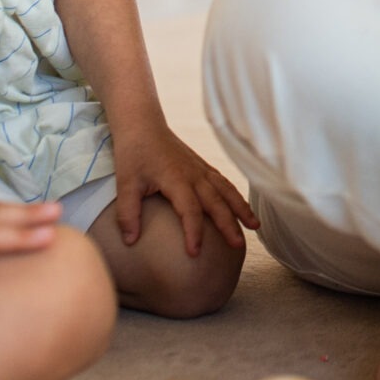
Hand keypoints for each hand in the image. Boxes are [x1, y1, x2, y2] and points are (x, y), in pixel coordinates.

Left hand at [110, 120, 259, 257]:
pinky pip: (224, 183)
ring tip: (255, 226)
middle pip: (216, 202)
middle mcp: (194, 175)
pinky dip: (236, 196)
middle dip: (228, 225)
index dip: (193, 232)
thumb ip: (127, 213)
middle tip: (238, 246)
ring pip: (226, 191)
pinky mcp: (202, 167)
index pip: (190, 210)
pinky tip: (243, 208)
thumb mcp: (125, 183)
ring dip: (241, 209)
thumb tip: (130, 241)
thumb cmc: (133, 154)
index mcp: (176, 179)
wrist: (143, 125)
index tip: (195, 253)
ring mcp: (201, 169)